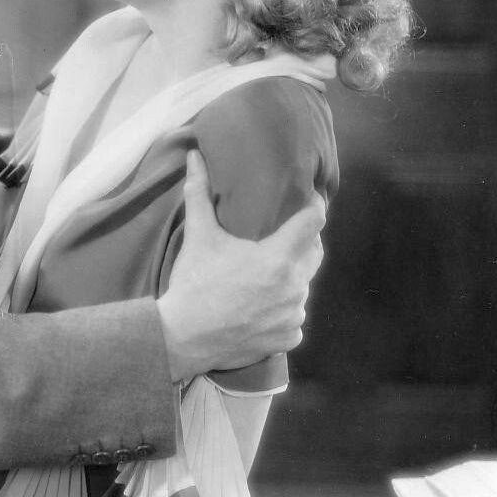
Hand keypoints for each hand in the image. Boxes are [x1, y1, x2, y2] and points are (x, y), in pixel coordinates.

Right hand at [156, 150, 324, 380]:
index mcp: (278, 258)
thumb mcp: (198, 236)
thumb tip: (195, 156)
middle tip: (281, 235)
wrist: (182, 337)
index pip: (314, 223)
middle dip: (302, 242)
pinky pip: (293, 319)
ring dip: (290, 278)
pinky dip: (282, 311)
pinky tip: (261, 307)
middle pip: (313, 254)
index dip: (315, 206)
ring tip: (266, 273)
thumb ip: (199, 193)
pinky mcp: (286, 340)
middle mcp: (294, 287)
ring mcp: (292, 316)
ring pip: (302, 288)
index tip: (309, 199)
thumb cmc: (193, 283)